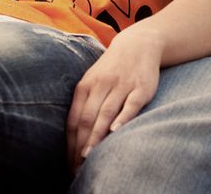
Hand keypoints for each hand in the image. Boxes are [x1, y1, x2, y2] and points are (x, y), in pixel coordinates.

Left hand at [66, 29, 160, 170]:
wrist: (138, 44)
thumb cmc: (111, 69)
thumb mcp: (93, 81)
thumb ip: (84, 105)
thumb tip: (73, 137)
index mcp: (86, 85)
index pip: (75, 118)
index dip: (71, 142)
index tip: (69, 163)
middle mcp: (101, 85)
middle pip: (88, 118)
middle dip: (81, 144)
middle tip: (78, 167)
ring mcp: (122, 85)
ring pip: (106, 112)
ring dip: (96, 136)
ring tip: (90, 155)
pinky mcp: (141, 87)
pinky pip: (130, 104)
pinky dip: (122, 117)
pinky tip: (115, 131)